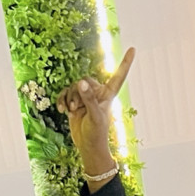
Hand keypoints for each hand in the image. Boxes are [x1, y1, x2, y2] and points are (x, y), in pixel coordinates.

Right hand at [56, 48, 134, 173]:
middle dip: (77, 92)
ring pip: (73, 87)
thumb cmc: (96, 134)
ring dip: (69, 98)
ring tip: (72, 111)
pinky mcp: (75, 103)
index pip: (118, 76)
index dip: (125, 63)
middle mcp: (97, 94)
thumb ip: (88, 99)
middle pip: (84, 80)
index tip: (133, 49)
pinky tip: (61, 110)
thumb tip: (81, 82)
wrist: (87, 147)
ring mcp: (85, 98)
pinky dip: (62, 101)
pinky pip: (65, 93)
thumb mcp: (94, 116)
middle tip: (77, 108)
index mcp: (108, 95)